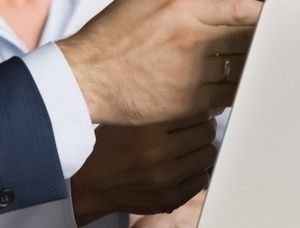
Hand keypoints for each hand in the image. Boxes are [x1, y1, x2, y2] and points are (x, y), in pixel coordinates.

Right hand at [57, 0, 259, 124]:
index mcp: (180, 8)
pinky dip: (234, 92)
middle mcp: (189, 38)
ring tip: (252, 67)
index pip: (239, 8)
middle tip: (268, 44)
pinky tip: (231, 87)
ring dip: (250, 68)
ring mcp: (190, 71)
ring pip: (241, 69)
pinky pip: (228, 96)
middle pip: (246, 39)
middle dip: (259, 41)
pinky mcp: (187, 101)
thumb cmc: (108, 36)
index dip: (260, 15)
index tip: (267, 20)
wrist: (83, 78)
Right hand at [71, 114, 215, 224]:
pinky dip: (195, 171)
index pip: (194, 110)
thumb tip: (198, 101)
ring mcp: (164, 178)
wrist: (91, 184)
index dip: (197, 109)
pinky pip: (202, 179)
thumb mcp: (126, 119)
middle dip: (203, 127)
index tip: (194, 111)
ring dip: (201, 149)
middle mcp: (155, 152)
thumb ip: (157, 109)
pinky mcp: (170, 198)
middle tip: (195, 128)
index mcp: (144, 127)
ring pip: (208, 154)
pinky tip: (181, 167)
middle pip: (206, 132)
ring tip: (188, 147)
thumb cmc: (109, 147)